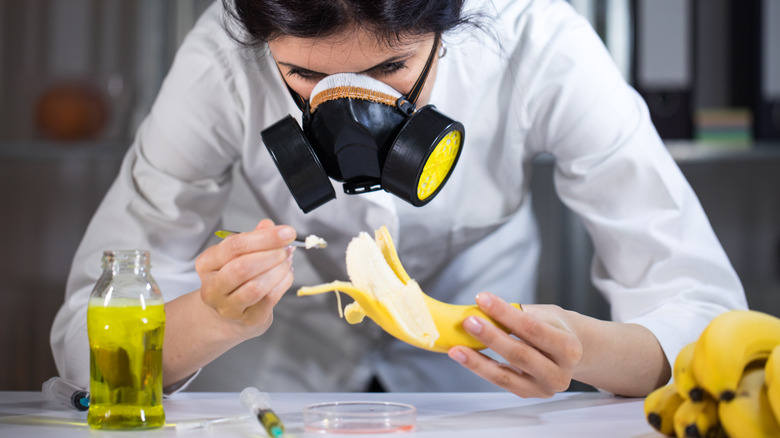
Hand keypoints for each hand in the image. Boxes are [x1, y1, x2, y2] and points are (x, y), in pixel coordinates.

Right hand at [195, 219, 295, 339]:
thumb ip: (254, 237)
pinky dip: (282, 283)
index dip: (265, 238)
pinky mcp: (247, 319)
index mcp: (207, 263)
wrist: (230, 313)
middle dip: (271, 255)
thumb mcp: (240, 253)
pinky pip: (268, 299)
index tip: (287, 232)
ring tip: (287, 261)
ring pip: (256, 287)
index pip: (234, 246)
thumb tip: (268, 225)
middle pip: (242, 268)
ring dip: (278, 270)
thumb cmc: (236, 278)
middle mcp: (212, 287)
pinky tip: (286, 274)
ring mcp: (228, 306)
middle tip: (287, 249)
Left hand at [448, 292, 582, 397]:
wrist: (573, 354)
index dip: (505, 314)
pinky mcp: (527, 394)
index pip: (532, 329)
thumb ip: (521, 314)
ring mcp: (543, 388)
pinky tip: (464, 357)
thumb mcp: (548, 315)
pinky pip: (500, 381)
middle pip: (519, 354)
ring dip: (477, 361)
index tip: (482, 298)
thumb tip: (484, 308)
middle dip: (491, 337)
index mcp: (569, 348)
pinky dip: (480, 368)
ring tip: (456, 348)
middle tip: (468, 322)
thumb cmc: (556, 328)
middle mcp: (559, 374)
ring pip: (505, 376)